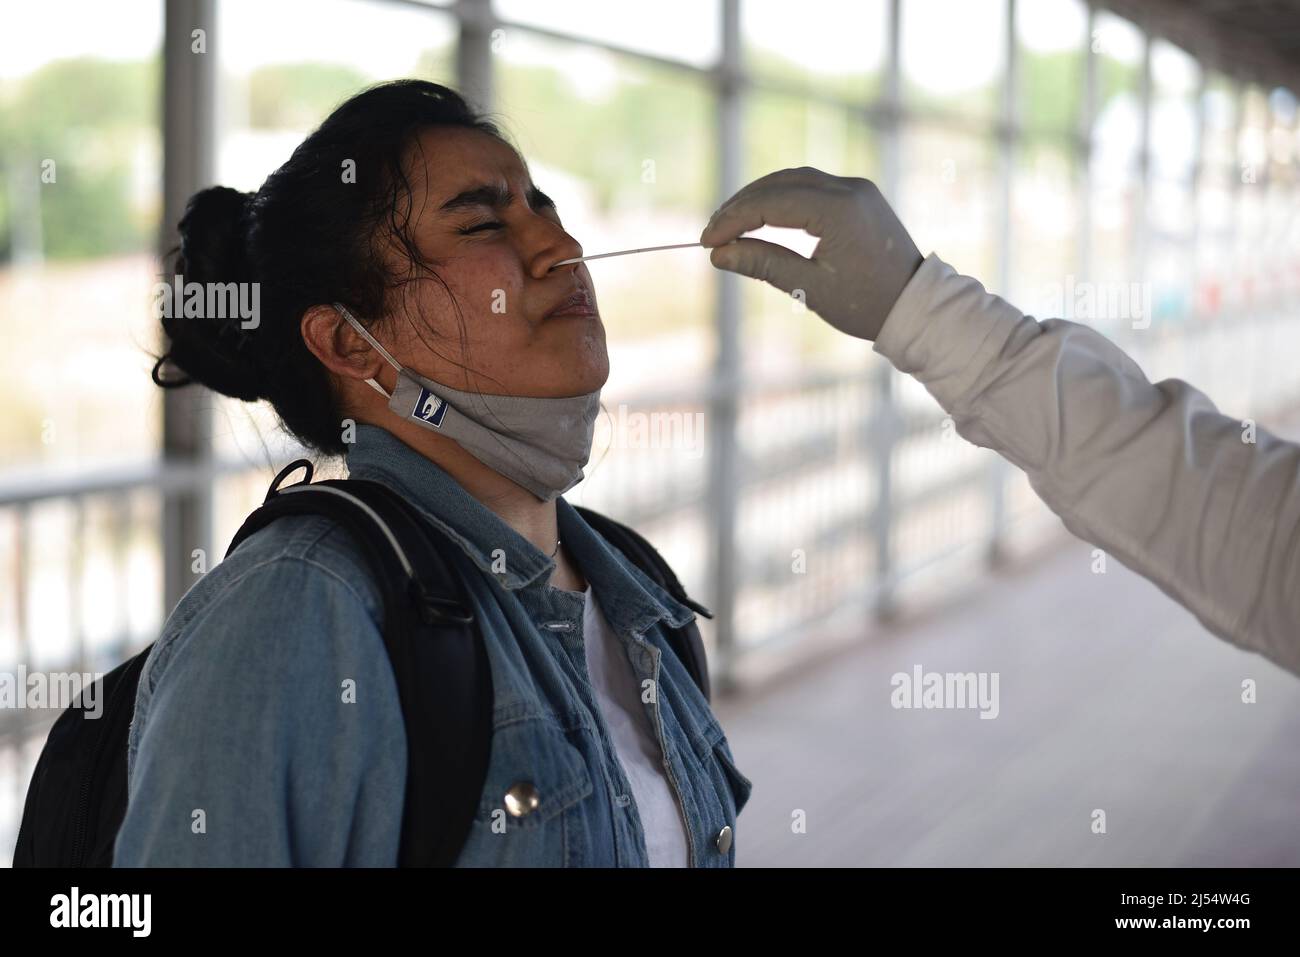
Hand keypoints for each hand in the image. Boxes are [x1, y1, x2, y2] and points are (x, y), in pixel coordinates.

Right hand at [698, 167, 923, 340]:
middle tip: (712, 232)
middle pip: (779, 184)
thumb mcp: (810, 288)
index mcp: (839, 211)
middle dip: (741, 206)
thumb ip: (764, 264)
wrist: (915, 305)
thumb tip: (720, 254)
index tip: (707, 242)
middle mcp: (849, 189)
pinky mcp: (858, 195)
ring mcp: (856, 189)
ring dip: (759, 198)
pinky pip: (811, 187)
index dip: (733, 220)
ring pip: (794, 180)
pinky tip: (761, 217)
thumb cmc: (866, 305)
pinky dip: (781, 198)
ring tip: (730, 224)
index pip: (771, 203)